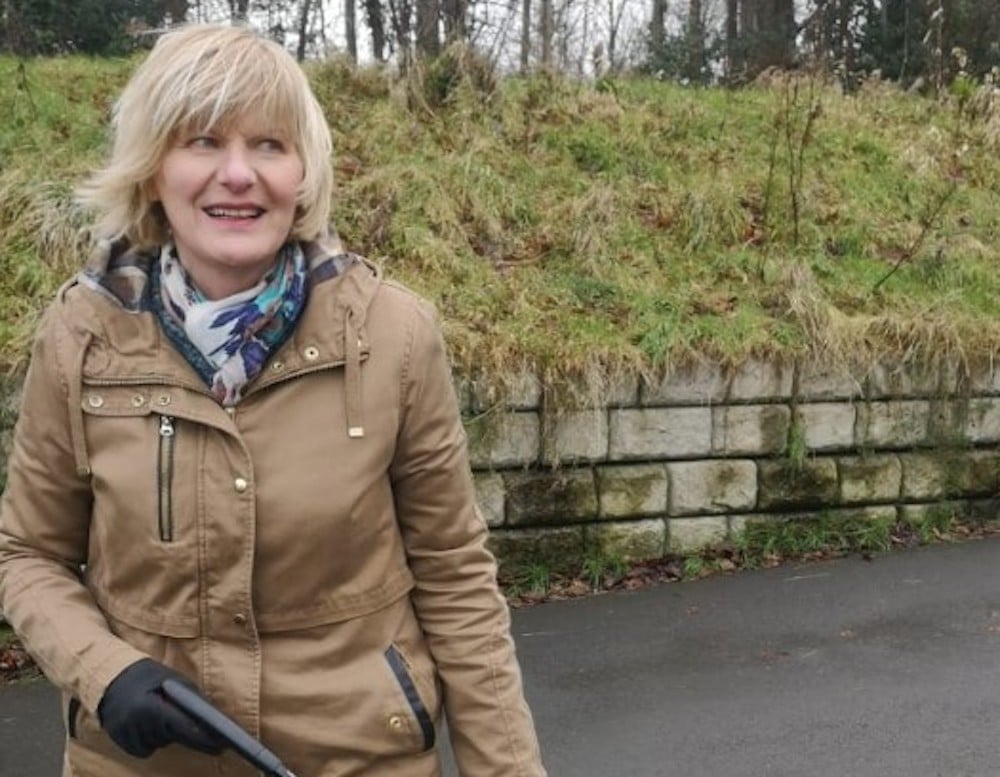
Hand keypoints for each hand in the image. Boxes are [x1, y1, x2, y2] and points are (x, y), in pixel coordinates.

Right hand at [97, 658, 224, 757]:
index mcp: (151, 708)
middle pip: (172, 738)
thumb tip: (214, 717)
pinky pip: (145, 749)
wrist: (112, 678)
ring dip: (167, 735)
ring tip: (163, 715)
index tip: (222, 745)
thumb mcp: (174, 680)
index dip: (203, 738)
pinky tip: (150, 724)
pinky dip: (152, 740)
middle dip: (188, 734)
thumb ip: (192, 699)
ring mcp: (126, 736)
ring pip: (159, 745)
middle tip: (208, 735)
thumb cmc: (149, 676)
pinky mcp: (120, 742)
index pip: (183, 728)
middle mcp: (136, 725)